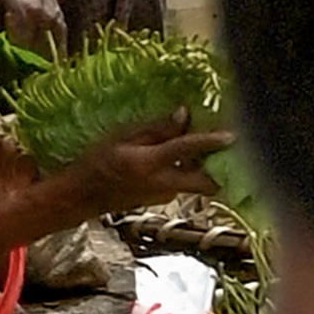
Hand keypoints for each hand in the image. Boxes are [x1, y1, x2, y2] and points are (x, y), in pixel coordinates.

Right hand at [46, 109, 230, 219]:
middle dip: (220, 166)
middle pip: (205, 181)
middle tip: (228, 145)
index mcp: (148, 164)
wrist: (80, 198)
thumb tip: (185, 114)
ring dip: (203, 165)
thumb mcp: (121, 138)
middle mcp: (161, 184)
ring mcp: (164, 196)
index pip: (185, 150)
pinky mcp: (163, 199)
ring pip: (195, 181)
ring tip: (201, 145)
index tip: (234, 134)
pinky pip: (184, 182)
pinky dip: (187, 169)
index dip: (210, 141)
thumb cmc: (96, 162)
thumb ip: (156, 128)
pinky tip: (180, 157)